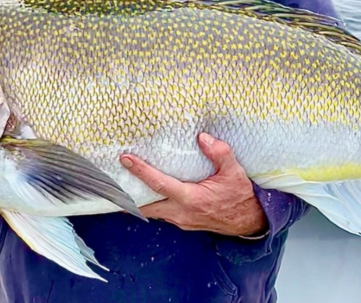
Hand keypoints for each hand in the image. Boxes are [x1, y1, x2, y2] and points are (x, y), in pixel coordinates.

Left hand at [119, 133, 266, 236]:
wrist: (249, 221)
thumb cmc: (240, 196)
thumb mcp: (235, 171)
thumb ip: (219, 153)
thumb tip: (203, 137)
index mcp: (191, 198)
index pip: (160, 184)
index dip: (141, 171)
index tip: (126, 159)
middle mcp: (181, 213)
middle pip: (147, 204)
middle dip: (129, 194)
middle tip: (112, 180)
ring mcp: (181, 221)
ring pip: (153, 211)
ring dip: (139, 200)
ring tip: (124, 185)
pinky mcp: (183, 223)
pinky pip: (161, 213)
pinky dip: (151, 204)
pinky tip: (146, 194)